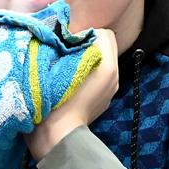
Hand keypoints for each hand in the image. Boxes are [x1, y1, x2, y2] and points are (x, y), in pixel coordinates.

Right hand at [26, 28, 120, 160]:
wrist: (57, 135)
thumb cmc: (54, 98)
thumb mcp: (58, 65)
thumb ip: (69, 44)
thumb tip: (70, 34)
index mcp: (106, 66)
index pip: (103, 33)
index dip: (85, 33)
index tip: (68, 41)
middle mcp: (114, 76)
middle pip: (105, 47)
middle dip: (87, 45)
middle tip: (66, 51)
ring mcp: (111, 90)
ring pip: (103, 62)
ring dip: (88, 59)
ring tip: (67, 65)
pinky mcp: (104, 101)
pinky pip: (100, 77)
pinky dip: (88, 74)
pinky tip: (72, 82)